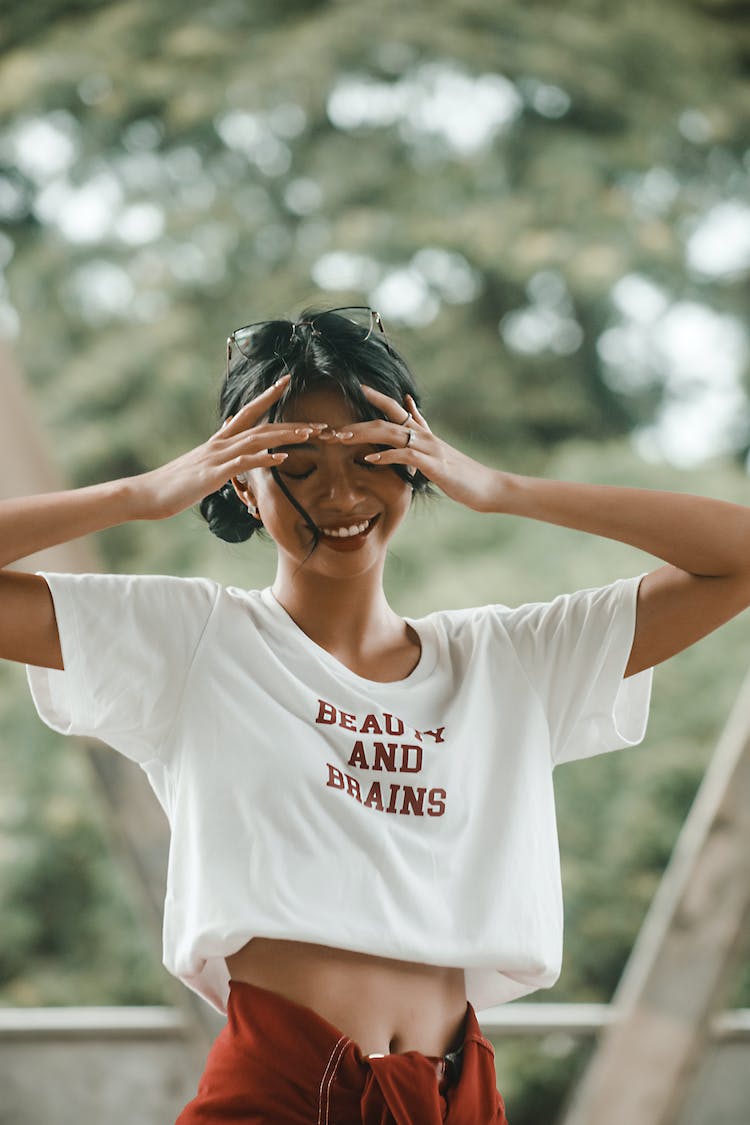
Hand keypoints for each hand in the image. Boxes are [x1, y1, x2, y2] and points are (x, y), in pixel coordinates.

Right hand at [129, 374, 325, 519]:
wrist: (146, 494)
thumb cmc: (175, 485)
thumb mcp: (202, 468)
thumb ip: (220, 459)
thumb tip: (233, 454)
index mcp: (218, 440)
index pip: (248, 412)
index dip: (267, 396)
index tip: (286, 382)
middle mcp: (220, 443)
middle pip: (261, 426)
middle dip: (291, 423)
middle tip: (319, 424)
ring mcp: (216, 457)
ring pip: (257, 440)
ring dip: (285, 437)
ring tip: (310, 435)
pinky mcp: (213, 474)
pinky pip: (243, 463)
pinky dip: (264, 459)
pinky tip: (282, 459)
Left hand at [336, 385, 501, 512]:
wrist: (486, 487)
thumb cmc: (460, 472)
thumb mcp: (436, 446)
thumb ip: (421, 425)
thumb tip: (408, 404)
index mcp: (422, 432)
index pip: (395, 408)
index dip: (375, 396)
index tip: (356, 388)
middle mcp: (424, 435)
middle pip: (384, 420)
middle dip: (355, 425)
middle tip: (330, 430)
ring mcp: (429, 448)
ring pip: (390, 433)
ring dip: (363, 435)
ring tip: (341, 439)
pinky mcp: (433, 464)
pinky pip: (405, 455)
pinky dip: (385, 456)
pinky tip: (368, 460)